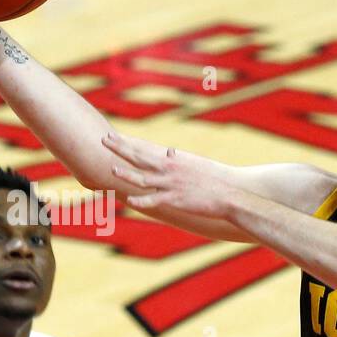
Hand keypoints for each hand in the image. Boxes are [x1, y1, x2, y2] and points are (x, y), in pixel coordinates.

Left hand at [104, 130, 239, 217]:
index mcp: (173, 159)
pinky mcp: (175, 200)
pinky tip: (129, 201)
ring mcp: (171, 184)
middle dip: (120, 148)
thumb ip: (179, 159)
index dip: (127, 143)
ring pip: (143, 178)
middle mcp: (169, 169)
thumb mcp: (195, 163)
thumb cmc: (215, 178)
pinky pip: (154, 200)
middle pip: (139, 157)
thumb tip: (170, 152)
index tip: (113, 136)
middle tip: (104, 139)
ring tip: (112, 169)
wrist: (231, 192)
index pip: (145, 149)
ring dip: (126, 174)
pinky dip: (141, 200)